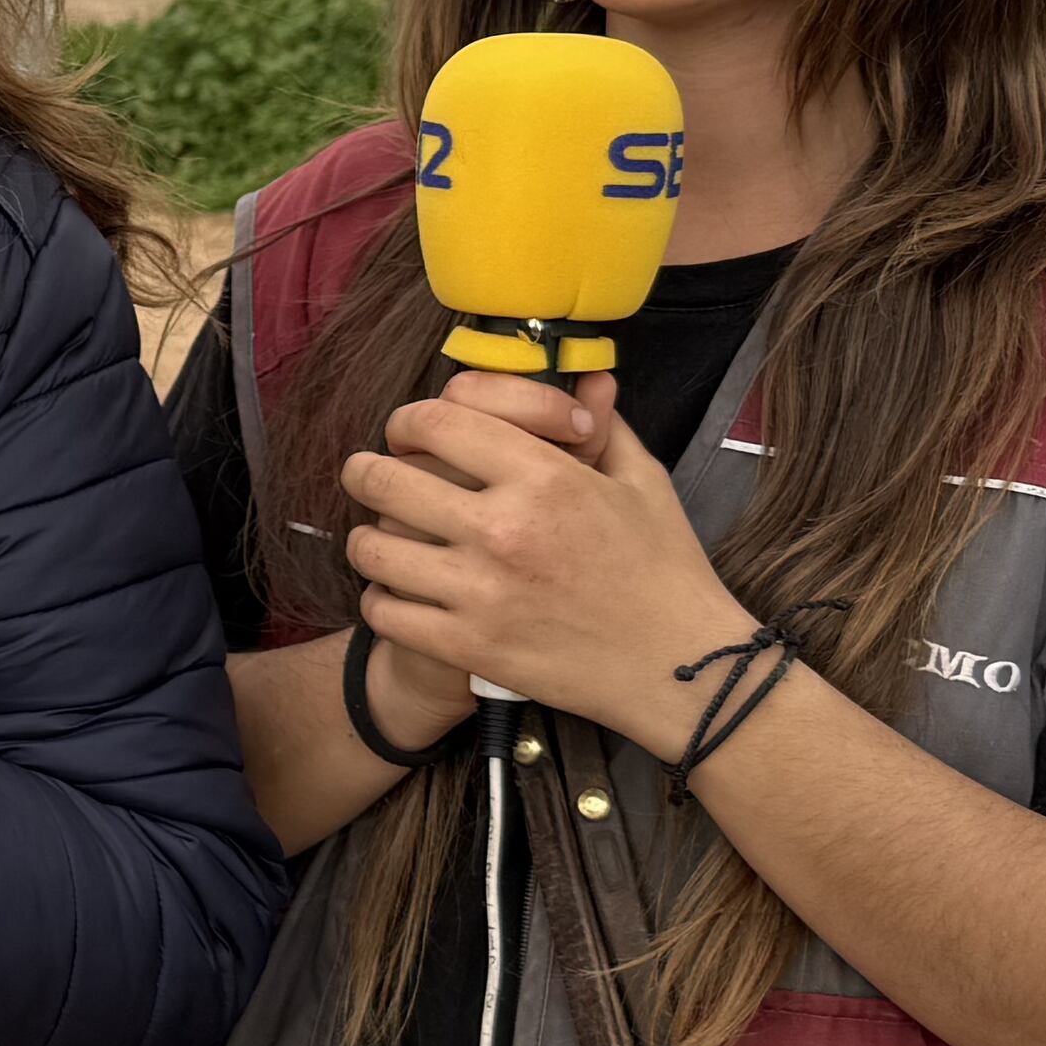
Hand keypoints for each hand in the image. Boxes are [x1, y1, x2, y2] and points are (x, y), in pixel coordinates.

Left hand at [337, 371, 748, 741]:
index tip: (407, 432)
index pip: (436, 421)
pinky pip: (386, 614)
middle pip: (384, 480)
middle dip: (364, 472)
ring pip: (372, 550)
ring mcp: (481, 592)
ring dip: (368, 539)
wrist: (681, 666)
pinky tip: (400, 594)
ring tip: (380, 539)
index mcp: (544, 477)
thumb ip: (602, 425)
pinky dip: (382, 601)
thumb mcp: (642, 482)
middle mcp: (503, 529)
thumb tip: (586, 378)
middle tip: (366, 475)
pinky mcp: (470, 647)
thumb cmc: (665, 570)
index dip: (408, 420)